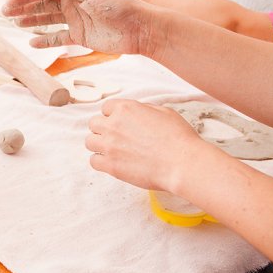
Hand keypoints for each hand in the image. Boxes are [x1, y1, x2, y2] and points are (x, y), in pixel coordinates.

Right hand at [2, 0, 156, 54]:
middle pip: (43, 5)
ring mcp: (76, 20)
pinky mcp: (81, 37)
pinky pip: (59, 38)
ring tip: (16, 25)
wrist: (140, 27)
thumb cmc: (117, 4)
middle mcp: (73, 3)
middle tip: (5, 14)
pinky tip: (32, 43)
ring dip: (32, 21)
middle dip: (24, 8)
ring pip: (48, 20)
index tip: (9, 4)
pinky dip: (46, 41)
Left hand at [85, 99, 207, 192]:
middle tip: (117, 138)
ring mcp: (109, 145)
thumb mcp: (164, 112)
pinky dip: (101, 162)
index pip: (106, 107)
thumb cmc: (179, 138)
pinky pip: (93, 161)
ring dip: (100, 145)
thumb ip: (143, 110)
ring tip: (114, 151)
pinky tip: (113, 163)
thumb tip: (135, 113)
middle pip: (94, 124)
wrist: (182, 163)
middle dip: (104, 129)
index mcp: (125, 109)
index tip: (120, 123)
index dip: (113, 115)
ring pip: (90, 142)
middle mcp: (113, 125)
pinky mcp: (110, 165)